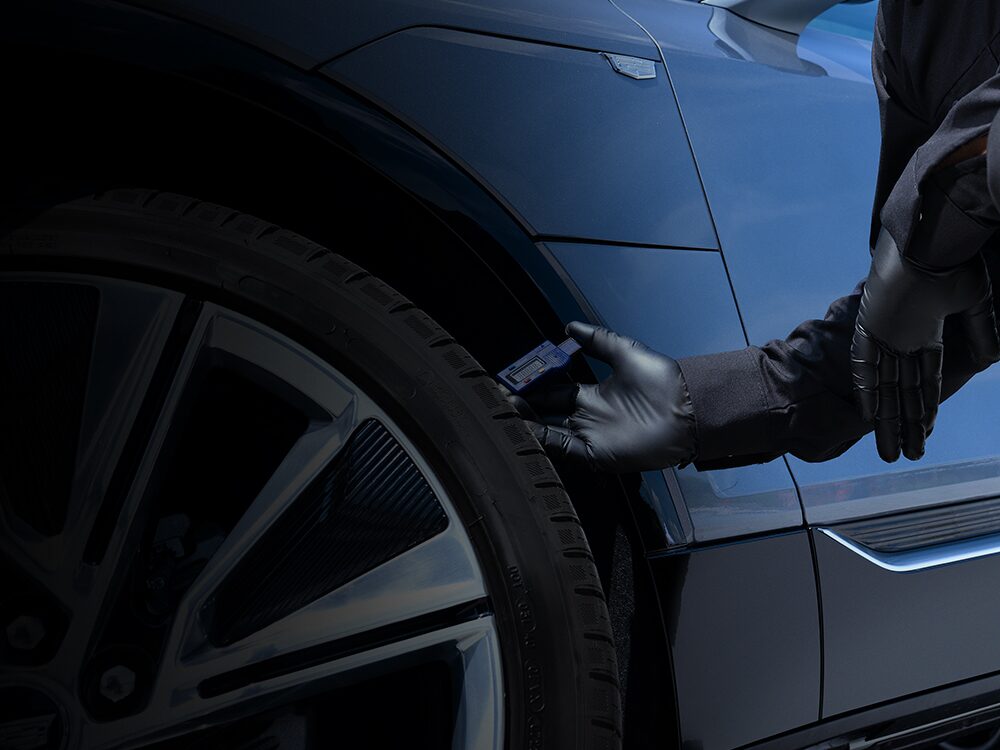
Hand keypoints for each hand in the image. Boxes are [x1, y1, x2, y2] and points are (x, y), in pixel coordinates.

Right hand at [511, 321, 696, 472]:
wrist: (687, 408)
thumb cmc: (662, 381)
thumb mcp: (625, 353)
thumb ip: (597, 340)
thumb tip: (570, 327)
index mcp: (592, 395)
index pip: (554, 391)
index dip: (535, 386)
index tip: (516, 379)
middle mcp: (588, 416)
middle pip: (547, 413)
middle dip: (524, 406)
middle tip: (501, 397)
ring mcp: (591, 436)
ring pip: (549, 432)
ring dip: (528, 423)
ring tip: (505, 411)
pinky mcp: (596, 453)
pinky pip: (564, 449)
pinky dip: (544, 442)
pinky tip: (527, 430)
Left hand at [851, 229, 999, 461]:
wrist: (932, 241)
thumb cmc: (955, 263)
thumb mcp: (975, 301)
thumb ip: (982, 332)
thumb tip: (990, 359)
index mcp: (925, 333)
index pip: (924, 381)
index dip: (924, 409)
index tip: (924, 434)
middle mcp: (902, 340)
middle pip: (902, 392)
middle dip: (903, 425)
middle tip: (902, 456)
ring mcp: (884, 335)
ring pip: (885, 387)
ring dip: (886, 420)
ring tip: (889, 453)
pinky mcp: (869, 327)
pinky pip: (864, 366)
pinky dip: (867, 391)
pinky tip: (869, 417)